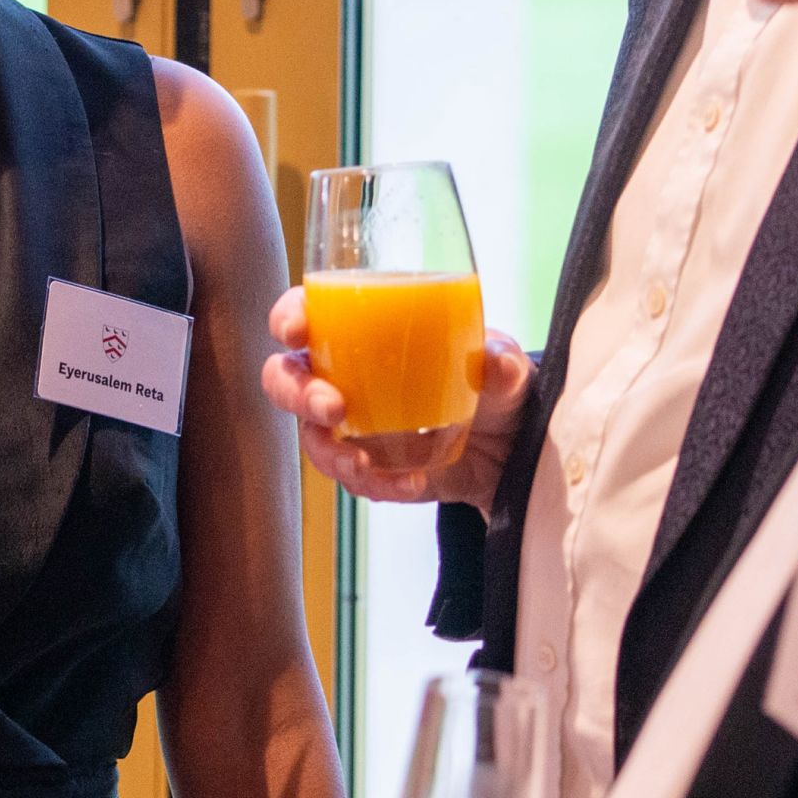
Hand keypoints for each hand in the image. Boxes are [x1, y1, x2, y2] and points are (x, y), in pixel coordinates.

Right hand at [260, 292, 533, 512]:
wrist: (510, 447)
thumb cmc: (493, 383)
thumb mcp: (505, 365)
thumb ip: (501, 361)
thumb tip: (495, 365)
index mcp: (362, 330)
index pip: (307, 313)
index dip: (289, 317)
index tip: (296, 331)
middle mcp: (343, 375)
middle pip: (287, 378)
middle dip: (297, 393)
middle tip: (333, 408)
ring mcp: (352, 426)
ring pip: (311, 436)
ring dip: (329, 453)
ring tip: (364, 464)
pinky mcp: (369, 466)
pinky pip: (354, 479)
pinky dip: (376, 484)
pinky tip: (411, 482)